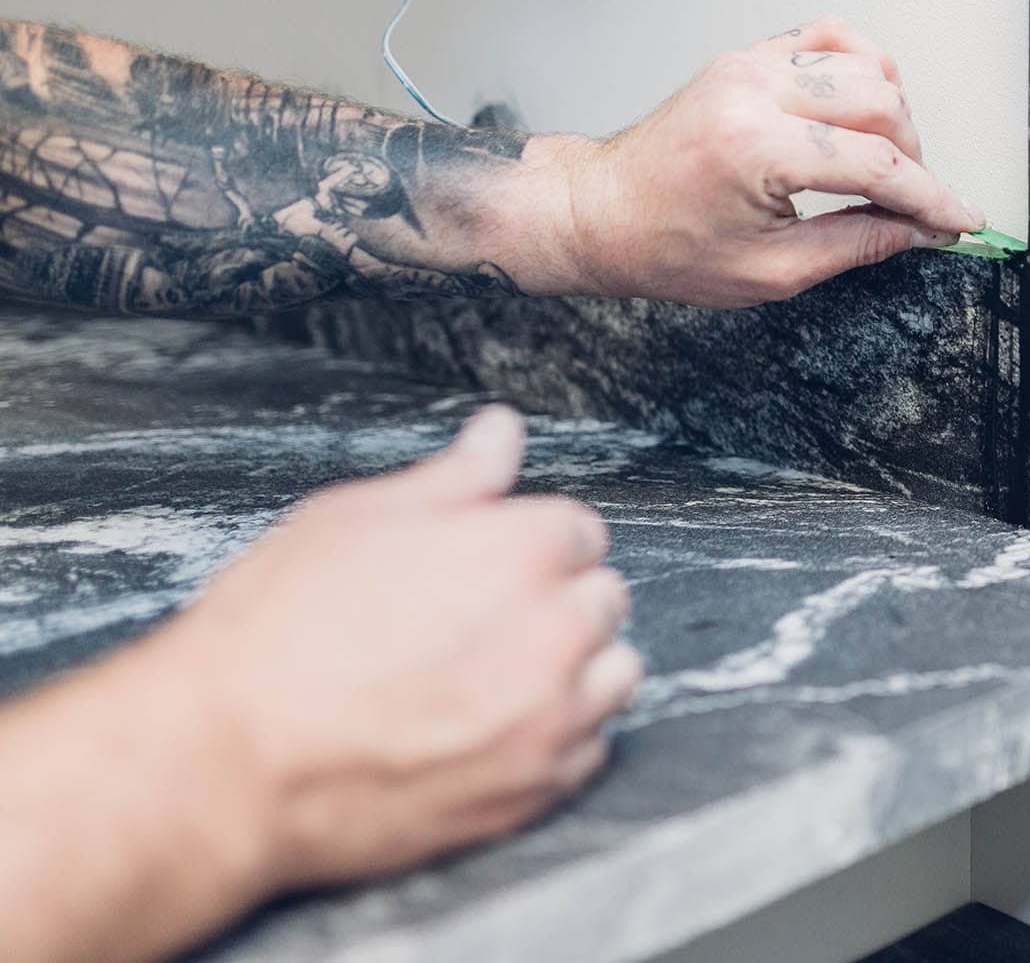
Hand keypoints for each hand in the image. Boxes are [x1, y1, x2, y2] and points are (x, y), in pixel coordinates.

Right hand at [158, 405, 639, 888]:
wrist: (227, 760)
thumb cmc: (278, 634)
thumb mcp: (356, 519)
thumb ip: (456, 476)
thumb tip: (503, 431)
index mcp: (522, 548)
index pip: (577, 529)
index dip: (527, 545)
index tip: (485, 567)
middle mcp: (556, 628)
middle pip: (602, 598)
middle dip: (556, 602)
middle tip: (478, 623)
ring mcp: (554, 713)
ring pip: (614, 672)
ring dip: (574, 670)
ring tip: (494, 678)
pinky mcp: (539, 785)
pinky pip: (590, 748)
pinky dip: (557, 739)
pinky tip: (490, 732)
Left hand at [542, 15, 985, 306]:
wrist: (600, 212)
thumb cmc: (665, 247)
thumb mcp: (769, 272)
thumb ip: (854, 244)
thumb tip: (917, 230)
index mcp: (755, 150)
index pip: (874, 166)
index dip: (930, 197)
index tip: (961, 219)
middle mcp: (753, 91)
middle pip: (880, 103)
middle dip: (913, 157)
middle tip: (914, 203)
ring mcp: (749, 64)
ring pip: (863, 64)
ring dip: (891, 115)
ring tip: (884, 163)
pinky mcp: (747, 56)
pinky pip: (827, 38)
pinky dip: (860, 68)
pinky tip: (863, 109)